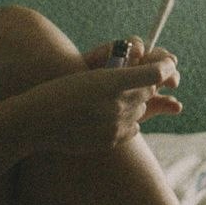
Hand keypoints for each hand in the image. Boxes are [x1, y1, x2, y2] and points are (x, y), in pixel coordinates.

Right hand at [36, 44, 180, 153]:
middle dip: (147, 86)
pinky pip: (133, 129)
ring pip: (141, 111)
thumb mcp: (91, 74)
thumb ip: (124, 75)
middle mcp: (118, 102)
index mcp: (113, 80)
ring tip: (111, 103)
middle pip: (149, 92)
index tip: (169, 64)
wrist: (36, 122)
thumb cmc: (60, 91)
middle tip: (134, 82)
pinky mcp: (111, 141)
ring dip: (134, 105)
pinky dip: (127, 124)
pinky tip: (108, 119)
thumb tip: (155, 77)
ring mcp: (116, 124)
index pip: (156, 73)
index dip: (165, 67)